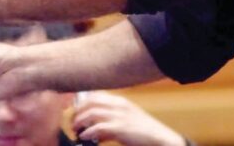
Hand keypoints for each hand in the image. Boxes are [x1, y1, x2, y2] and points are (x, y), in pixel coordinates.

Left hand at [72, 91, 186, 145]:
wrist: (160, 138)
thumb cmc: (143, 133)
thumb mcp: (127, 123)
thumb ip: (110, 125)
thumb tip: (94, 133)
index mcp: (121, 102)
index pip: (96, 96)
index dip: (83, 102)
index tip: (75, 111)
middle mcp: (119, 106)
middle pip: (91, 102)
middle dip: (78, 112)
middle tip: (73, 122)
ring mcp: (119, 116)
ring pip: (91, 113)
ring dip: (80, 122)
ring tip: (76, 130)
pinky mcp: (120, 128)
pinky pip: (98, 127)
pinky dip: (88, 132)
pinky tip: (84, 137)